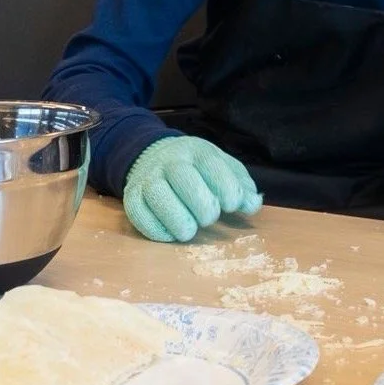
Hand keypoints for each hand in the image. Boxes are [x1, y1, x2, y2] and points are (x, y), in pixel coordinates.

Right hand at [123, 136, 262, 242]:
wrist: (155, 155)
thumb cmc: (198, 168)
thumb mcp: (223, 167)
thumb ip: (241, 185)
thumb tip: (252, 205)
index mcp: (198, 150)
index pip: (212, 165)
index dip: (226, 188)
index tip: (232, 206)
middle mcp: (170, 160)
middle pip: (184, 179)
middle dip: (202, 205)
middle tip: (209, 219)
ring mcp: (148, 177)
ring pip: (158, 196)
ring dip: (178, 219)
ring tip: (189, 230)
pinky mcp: (131, 195)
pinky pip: (138, 213)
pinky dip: (155, 229)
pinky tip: (170, 234)